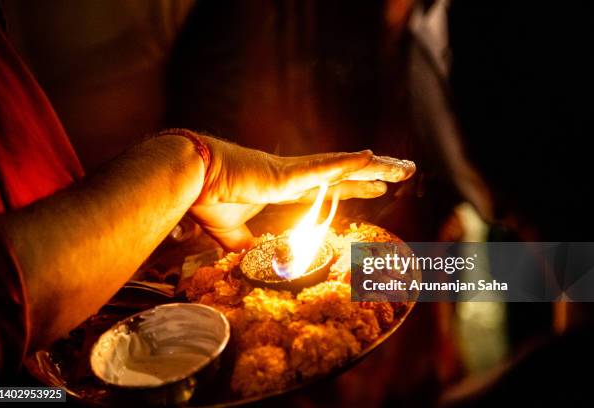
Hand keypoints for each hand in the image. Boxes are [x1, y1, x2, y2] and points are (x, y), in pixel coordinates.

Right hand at [190, 134, 415, 249]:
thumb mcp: (232, 233)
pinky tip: (369, 157)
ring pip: (343, 168)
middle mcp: (294, 177)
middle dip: (374, 175)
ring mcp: (292, 173)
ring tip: (403, 167)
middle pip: (345, 175)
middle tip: (402, 172)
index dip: (354, 188)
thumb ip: (248, 246)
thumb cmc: (208, 198)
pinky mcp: (284, 173)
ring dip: (374, 168)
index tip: (375, 187)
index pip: (329, 189)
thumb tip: (256, 262)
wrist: (190, 177)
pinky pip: (321, 168)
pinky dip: (345, 163)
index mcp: (284, 188)